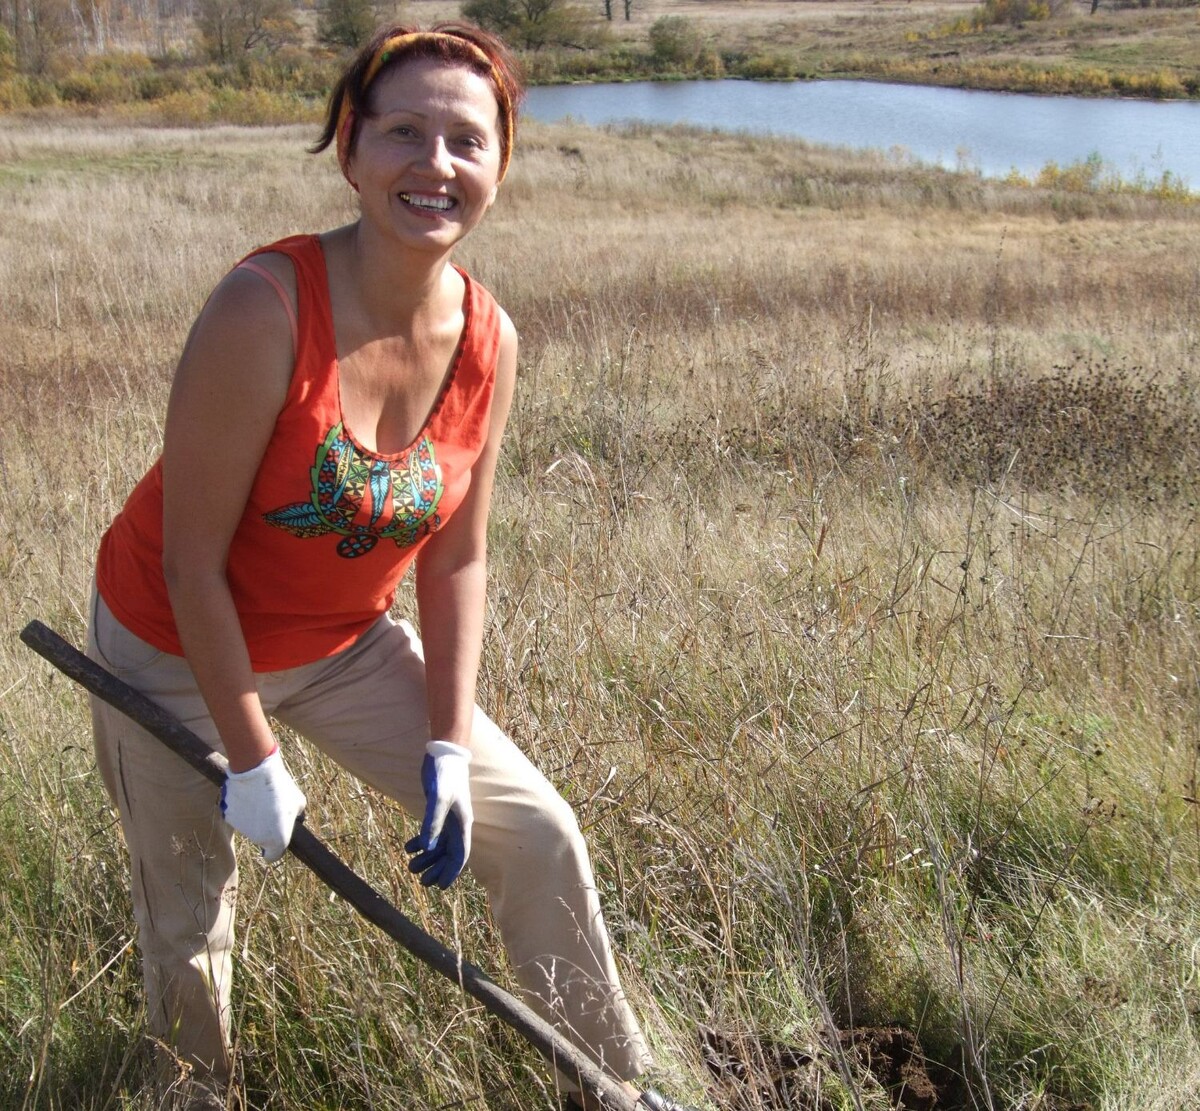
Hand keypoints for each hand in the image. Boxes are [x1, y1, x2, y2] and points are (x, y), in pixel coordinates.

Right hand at [220, 748, 305, 861]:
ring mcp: (242, 829)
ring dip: (253, 818)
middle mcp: (258, 839)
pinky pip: (237, 816)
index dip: (275, 849)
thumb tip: (295, 819)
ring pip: (248, 827)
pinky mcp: (228, 817)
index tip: (277, 837)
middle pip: (261, 839)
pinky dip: (241, 809)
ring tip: (259, 797)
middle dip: (265, 828)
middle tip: (270, 809)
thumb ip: (297, 816)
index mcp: (277, 840)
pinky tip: (247, 794)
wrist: (256, 770)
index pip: (273, 856)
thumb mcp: (298, 801)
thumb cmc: (281, 787)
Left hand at [405, 740, 472, 888]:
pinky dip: (421, 842)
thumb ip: (432, 823)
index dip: (451, 872)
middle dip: (437, 869)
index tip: (440, 887)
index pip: (460, 855)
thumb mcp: (438, 798)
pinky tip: (409, 847)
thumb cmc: (445, 775)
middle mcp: (457, 824)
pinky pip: (431, 832)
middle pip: (449, 854)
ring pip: (439, 845)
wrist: (444, 754)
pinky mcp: (437, 810)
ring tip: (410, 866)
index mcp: (462, 823)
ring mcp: (447, 817)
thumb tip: (427, 848)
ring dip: (427, 857)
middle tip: (421, 881)